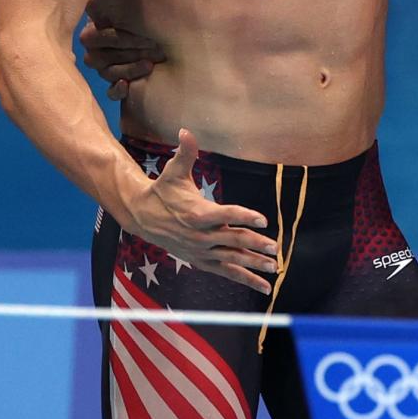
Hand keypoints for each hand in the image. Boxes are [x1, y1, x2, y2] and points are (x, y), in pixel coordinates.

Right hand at [80, 0, 165, 99]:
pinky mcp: (115, 87)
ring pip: (108, 72)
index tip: (144, 32)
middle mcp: (95, 49)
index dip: (120, 35)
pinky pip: (110, 92)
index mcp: (95, 28)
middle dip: (131, 50)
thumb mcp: (136, 9)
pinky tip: (126, 85)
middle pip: (103, 54)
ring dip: (130, 68)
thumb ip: (119, 4)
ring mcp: (103, 69)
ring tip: (150, 64)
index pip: (98, 35)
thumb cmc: (150, 19)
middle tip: (155, 46)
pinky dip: (117, 90)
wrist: (167, 40)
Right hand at [127, 128, 277, 293]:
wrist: (142, 217)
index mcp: (196, 213)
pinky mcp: (201, 261)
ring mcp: (201, 251)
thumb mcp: (173, 171)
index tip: (263, 219)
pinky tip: (262, 287)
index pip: (225, 215)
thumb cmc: (163, 191)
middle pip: (231, 241)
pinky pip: (226, 272)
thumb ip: (185, 152)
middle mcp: (200, 236)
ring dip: (253, 266)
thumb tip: (185, 131)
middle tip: (275, 248)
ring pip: (231, 261)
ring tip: (274, 270)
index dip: (244, 216)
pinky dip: (244, 279)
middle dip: (254, 245)